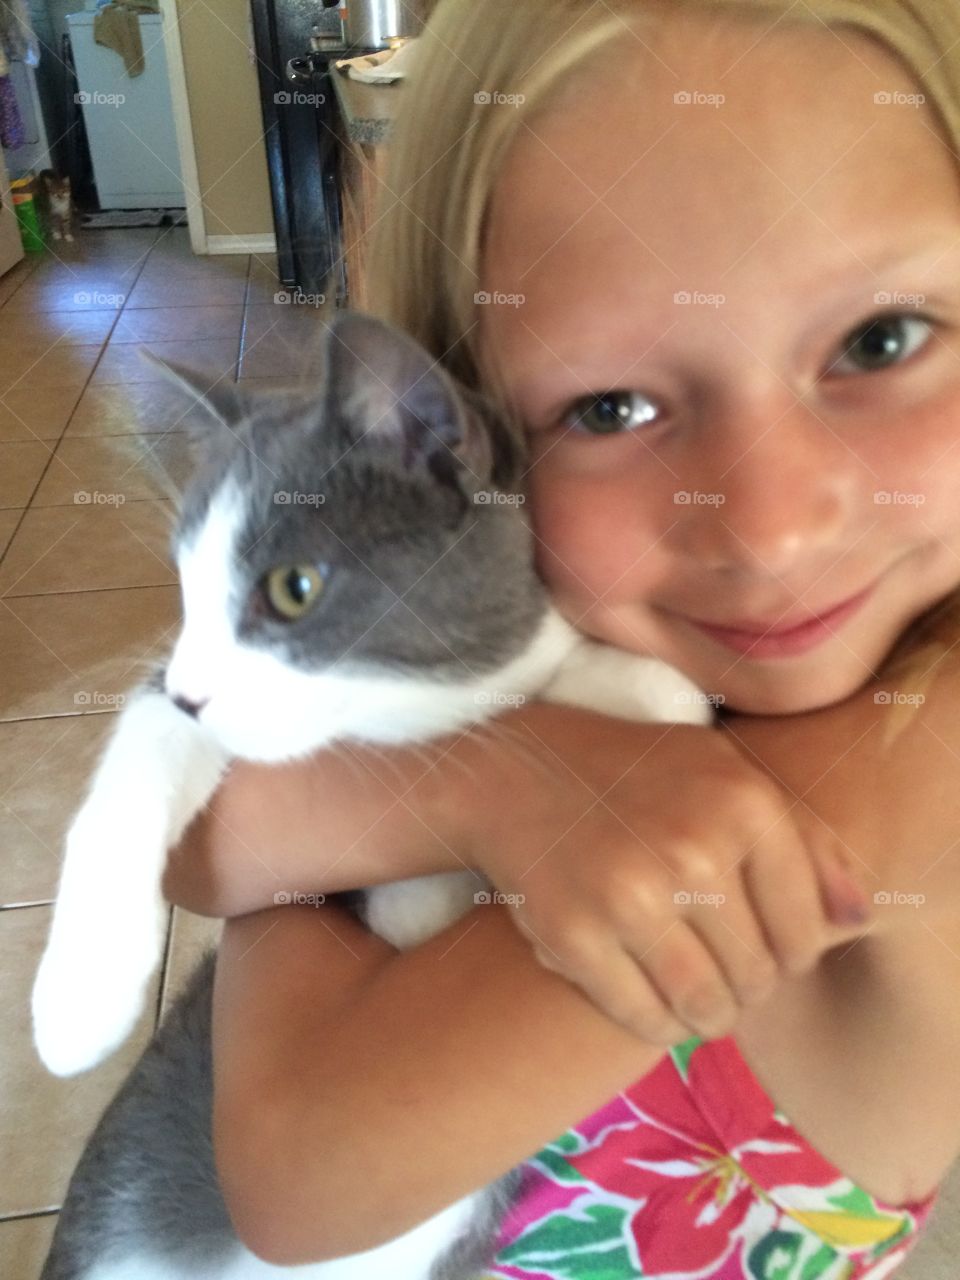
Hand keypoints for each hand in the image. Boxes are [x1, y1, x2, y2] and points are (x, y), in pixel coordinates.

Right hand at [459, 701, 872, 1045]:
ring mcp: (630, 895)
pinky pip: (644, 1019)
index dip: (792, 953)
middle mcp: (693, 849)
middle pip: (758, 975)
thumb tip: (857, 920)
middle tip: (722, 968)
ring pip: (707, 1007)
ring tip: (698, 997)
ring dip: (709, 1017)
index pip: (806, 931)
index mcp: (744, 803)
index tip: (765, 946)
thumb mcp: (725, 772)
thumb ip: (805, 841)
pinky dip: (657, 1026)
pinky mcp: (574, 935)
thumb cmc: (636, 775)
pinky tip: (654, 1003)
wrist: (516, 772)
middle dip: (747, 985)